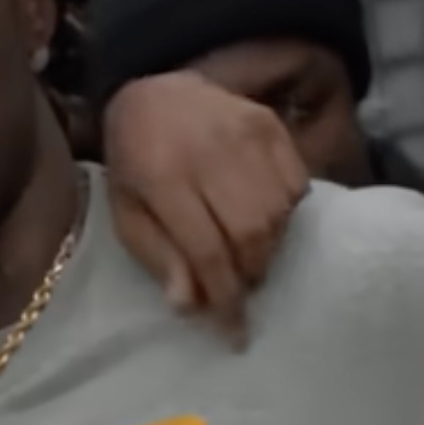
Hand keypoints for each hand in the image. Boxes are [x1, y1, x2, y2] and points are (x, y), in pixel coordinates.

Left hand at [103, 72, 307, 347]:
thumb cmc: (135, 163)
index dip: (224, 297)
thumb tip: (190, 306)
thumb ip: (159, 258)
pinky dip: (285, 212)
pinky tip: (264, 218)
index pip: (206, 250)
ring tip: (250, 256)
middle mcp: (209, 152)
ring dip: (269, 247)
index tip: (234, 332)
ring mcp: (245, 133)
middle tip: (240, 287)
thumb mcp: (128, 214)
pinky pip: (295, 184)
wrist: (154, 92)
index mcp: (163, 177)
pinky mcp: (270, 124)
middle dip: (249, 273)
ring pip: (277, 212)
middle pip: (250, 233)